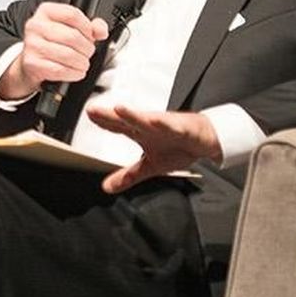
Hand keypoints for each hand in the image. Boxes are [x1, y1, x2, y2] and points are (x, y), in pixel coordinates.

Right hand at [0, 2, 109, 99]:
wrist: (31, 64)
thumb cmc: (52, 44)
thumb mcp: (70, 28)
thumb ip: (90, 26)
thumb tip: (101, 30)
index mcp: (46, 12)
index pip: (72, 15)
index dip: (87, 27)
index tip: (90, 36)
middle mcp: (35, 26)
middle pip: (72, 36)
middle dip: (87, 48)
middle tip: (88, 53)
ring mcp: (32, 45)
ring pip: (67, 55)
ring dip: (82, 62)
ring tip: (83, 63)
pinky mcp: (32, 63)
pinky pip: (59, 70)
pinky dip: (73, 73)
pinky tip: (76, 72)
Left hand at [87, 104, 221, 193]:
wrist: (207, 141)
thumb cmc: (179, 147)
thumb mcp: (150, 166)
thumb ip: (129, 176)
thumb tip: (107, 187)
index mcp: (140, 133)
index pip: (118, 126)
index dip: (103, 122)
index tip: (88, 116)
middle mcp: (149, 126)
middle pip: (126, 120)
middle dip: (110, 115)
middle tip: (92, 110)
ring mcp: (164, 125)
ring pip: (146, 119)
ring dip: (133, 115)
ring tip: (119, 109)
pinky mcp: (182, 127)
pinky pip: (172, 125)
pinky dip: (164, 123)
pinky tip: (154, 121)